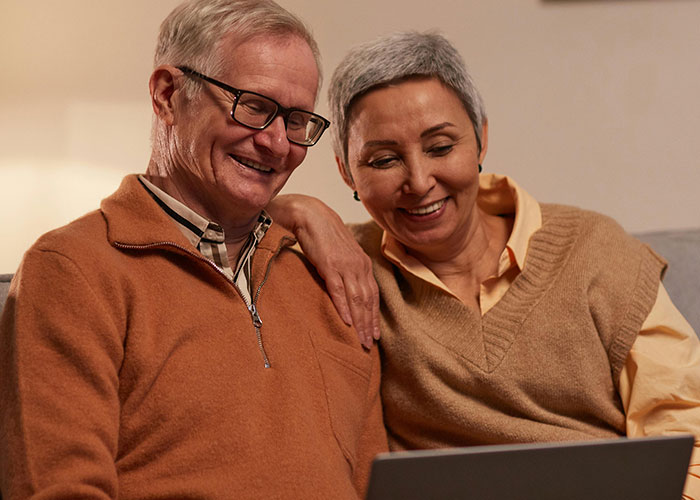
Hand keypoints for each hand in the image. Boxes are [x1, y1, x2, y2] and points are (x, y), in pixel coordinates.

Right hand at [268, 194, 379, 347]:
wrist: (310, 214)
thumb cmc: (323, 234)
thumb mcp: (340, 254)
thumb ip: (346, 271)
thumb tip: (346, 290)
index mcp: (362, 264)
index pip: (373, 295)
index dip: (374, 316)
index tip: (375, 335)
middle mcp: (358, 266)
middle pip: (367, 301)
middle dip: (369, 324)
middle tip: (369, 345)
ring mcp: (345, 266)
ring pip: (357, 299)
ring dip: (359, 322)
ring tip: (360, 340)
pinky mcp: (329, 265)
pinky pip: (339, 290)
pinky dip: (344, 307)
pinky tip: (347, 321)